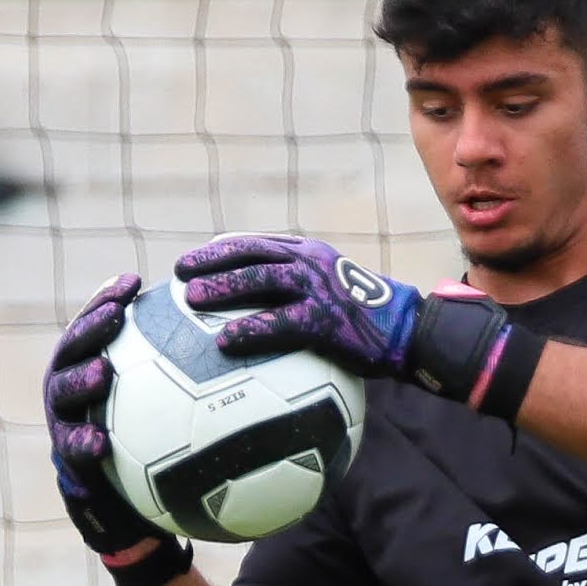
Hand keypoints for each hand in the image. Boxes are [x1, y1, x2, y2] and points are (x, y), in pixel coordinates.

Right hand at [42, 273, 181, 576]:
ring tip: (103, 372)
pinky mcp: (66, 464)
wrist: (139, 515)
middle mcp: (75, 393)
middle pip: (72, 351)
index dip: (108, 299)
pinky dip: (83, 445)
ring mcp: (65, 426)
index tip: (134, 282)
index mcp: (98, 369)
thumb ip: (204, 388)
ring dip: (79, 382)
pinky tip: (100, 444)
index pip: (100, 326)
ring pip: (61, 396)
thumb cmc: (168, 458)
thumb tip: (254, 351)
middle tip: (115, 318)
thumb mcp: (188, 420)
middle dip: (89, 330)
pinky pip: (70, 452)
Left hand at [176, 233, 418, 372]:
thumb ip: (296, 290)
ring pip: (261, 280)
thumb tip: (256, 307)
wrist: (407, 329)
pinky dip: (251, 330)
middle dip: (211, 261)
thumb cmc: (364, 317)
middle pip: (250, 255)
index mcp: (308, 253)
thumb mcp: (330, 288)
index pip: (255, 244)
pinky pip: (280, 323)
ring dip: (223, 287)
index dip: (219, 250)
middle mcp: (309, 263)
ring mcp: (318, 290)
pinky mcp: (325, 321)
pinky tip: (226, 341)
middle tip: (179, 273)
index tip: (190, 260)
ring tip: (191, 298)